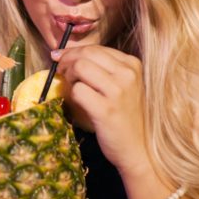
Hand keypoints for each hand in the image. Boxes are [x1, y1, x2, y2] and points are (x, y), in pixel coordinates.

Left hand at [53, 40, 150, 179]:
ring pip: (80, 68)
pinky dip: (72, 94)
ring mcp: (117, 92)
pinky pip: (78, 91)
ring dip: (68, 75)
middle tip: (59, 70)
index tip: (62, 57)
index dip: (74, 51)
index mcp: (132, 65)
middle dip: (67, 60)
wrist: (139, 149)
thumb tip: (70, 56)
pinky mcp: (105, 110)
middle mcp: (127, 75)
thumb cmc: (127, 118)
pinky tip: (77, 102)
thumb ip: (106, 71)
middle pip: (86, 55)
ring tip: (68, 85)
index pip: (96, 49)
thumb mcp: (125, 87)